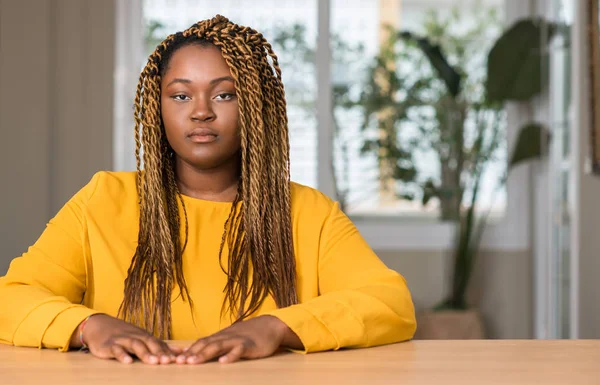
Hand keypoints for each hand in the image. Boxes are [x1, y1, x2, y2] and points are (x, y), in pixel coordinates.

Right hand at [71, 314, 180, 364]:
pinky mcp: (109, 345)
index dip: (168, 352)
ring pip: (135, 345)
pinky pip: (116, 350)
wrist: (99, 325)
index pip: (159, 344)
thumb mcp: (142, 338)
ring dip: (145, 353)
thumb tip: (180, 351)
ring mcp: (122, 340)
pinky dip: (122, 355)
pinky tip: (128, 362)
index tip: (179, 360)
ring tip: (153, 362)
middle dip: (159, 352)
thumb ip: (160, 346)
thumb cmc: (124, 335)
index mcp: (144, 336)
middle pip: (149, 343)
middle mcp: (135, 336)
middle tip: (168, 361)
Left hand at [176, 315, 302, 363]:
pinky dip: (231, 355)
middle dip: (191, 354)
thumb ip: (217, 345)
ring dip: (204, 354)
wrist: (270, 326)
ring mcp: (237, 340)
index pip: (200, 343)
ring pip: (218, 346)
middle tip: (178, 362)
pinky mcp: (249, 345)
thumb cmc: (249, 335)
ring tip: (193, 362)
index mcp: (220, 337)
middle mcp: (226, 337)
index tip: (174, 359)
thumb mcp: (231, 339)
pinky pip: (239, 350)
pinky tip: (223, 362)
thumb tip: (198, 353)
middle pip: (205, 345)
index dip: (187, 351)